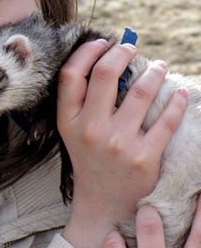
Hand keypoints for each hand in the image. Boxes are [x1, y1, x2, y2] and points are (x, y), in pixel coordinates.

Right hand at [58, 40, 187, 247]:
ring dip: (154, 71)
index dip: (87, 51)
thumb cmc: (89, 159)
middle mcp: (90, 130)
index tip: (103, 43)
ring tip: (159, 66)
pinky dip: (176, 101)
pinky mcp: (144, 158)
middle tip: (132, 49)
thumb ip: (81, 100)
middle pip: (104, 74)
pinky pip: (166, 120)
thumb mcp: (72, 131)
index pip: (71, 74)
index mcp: (68, 121)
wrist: (102, 204)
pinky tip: (179, 92)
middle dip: (122, 53)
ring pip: (140, 91)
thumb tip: (107, 60)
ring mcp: (118, 144)